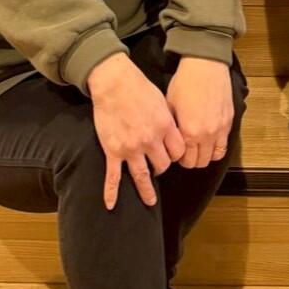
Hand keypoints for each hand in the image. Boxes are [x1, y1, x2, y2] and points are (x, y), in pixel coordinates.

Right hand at [88, 52, 185, 208]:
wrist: (114, 83)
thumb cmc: (139, 87)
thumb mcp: (162, 101)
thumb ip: (168, 120)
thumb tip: (173, 132)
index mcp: (165, 127)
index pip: (178, 152)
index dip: (177, 155)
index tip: (174, 156)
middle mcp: (150, 140)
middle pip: (162, 164)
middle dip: (162, 167)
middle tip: (159, 167)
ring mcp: (130, 148)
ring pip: (142, 175)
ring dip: (146, 190)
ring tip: (150, 202)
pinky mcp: (113, 151)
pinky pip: (113, 176)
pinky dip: (111, 192)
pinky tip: (111, 204)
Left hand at [165, 56, 234, 169]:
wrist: (205, 65)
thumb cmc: (186, 81)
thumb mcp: (170, 105)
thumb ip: (172, 128)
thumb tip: (171, 140)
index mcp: (189, 132)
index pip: (186, 161)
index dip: (180, 158)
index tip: (178, 152)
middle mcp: (207, 134)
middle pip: (201, 162)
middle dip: (193, 160)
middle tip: (188, 150)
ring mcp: (220, 128)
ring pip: (216, 156)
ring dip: (207, 155)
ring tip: (200, 146)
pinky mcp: (229, 120)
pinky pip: (225, 143)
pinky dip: (217, 145)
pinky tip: (210, 137)